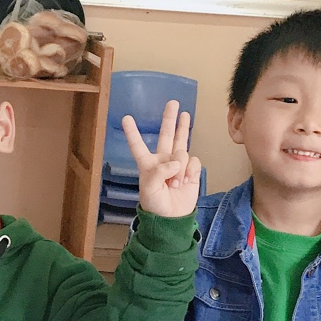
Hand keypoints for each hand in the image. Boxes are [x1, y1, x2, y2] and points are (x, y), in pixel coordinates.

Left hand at [123, 100, 202, 218]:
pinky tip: (186, 181)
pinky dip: (191, 171)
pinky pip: (194, 161)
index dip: (132, 133)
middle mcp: (162, 160)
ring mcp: (178, 164)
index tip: (126, 118)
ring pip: (182, 146)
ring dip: (181, 163)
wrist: (172, 218)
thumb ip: (160, 172)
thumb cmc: (156, 205)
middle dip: (170, 119)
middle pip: (167, 134)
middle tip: (173, 103)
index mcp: (147, 164)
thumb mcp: (150, 189)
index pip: (138, 146)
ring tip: (176, 182)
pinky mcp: (191, 170)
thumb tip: (177, 162)